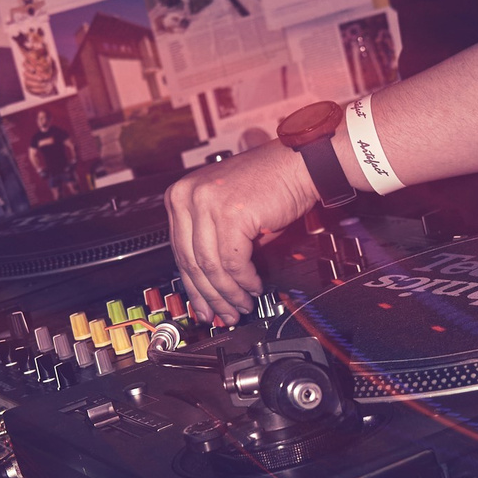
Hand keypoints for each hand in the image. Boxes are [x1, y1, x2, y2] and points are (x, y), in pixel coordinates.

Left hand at [167, 142, 318, 322]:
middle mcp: (187, 197)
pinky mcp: (230, 214)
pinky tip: (253, 287)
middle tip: (222, 314)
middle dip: (209, 296)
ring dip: (229, 293)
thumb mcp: (227, 210)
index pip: (179, 251)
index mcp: (180, 195)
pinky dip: (244, 280)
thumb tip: (211, 285)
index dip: (193, 286)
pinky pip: (233, 262)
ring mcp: (207, 203)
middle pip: (191, 262)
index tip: (202, 306)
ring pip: (211, 266)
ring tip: (241, 305)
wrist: (299, 164)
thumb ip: (212, 241)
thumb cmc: (268, 184)